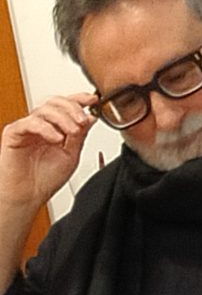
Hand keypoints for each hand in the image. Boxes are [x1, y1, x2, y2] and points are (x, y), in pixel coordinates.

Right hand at [0, 93, 97, 209]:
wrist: (29, 195)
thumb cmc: (45, 178)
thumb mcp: (71, 155)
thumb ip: (80, 136)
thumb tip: (91, 118)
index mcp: (55, 129)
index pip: (66, 106)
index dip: (79, 99)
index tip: (93, 100)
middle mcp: (41, 125)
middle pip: (55, 103)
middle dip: (72, 108)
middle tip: (83, 120)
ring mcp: (27, 128)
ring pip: (44, 110)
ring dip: (63, 118)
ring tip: (73, 132)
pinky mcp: (14, 133)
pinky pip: (30, 122)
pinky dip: (46, 128)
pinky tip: (57, 138)